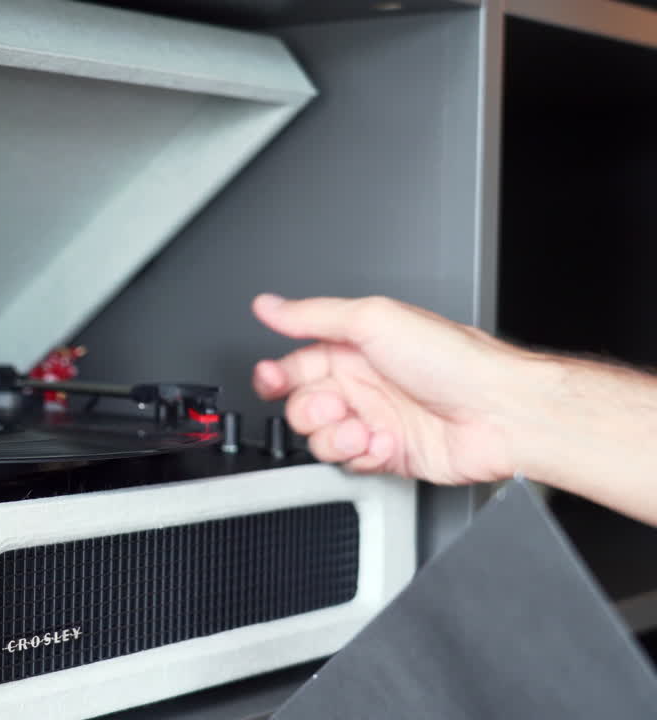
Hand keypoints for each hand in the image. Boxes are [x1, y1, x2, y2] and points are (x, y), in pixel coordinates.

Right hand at [250, 294, 529, 485]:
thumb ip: (313, 316)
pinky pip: (350, 463)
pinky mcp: (387, 454)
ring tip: (366, 428)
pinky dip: (363, 455)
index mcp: (356, 347)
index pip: (295, 364)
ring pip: (321, 439)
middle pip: (301, 405)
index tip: (271, 381)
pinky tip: (387, 442)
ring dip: (338, 437)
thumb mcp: (374, 320)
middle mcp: (363, 383)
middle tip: (336, 406)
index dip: (276, 375)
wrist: (501, 413)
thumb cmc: (454, 361)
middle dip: (311, 410)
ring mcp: (374, 419)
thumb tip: (268, 305)